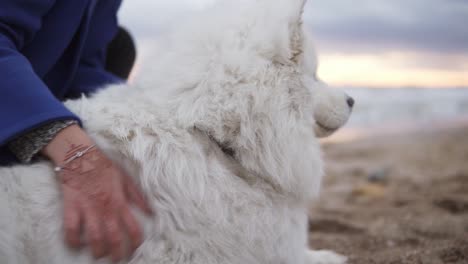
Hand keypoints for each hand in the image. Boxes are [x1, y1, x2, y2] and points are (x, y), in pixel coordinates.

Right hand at [42, 125, 151, 261]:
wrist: (80, 156)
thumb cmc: (104, 167)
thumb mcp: (126, 179)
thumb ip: (138, 197)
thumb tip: (151, 212)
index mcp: (120, 202)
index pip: (134, 227)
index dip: (137, 242)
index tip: (137, 248)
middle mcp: (105, 209)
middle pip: (114, 238)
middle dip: (117, 253)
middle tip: (118, 260)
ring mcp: (87, 209)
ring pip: (94, 238)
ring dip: (98, 251)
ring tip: (100, 255)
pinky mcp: (71, 208)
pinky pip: (70, 230)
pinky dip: (73, 241)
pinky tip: (78, 244)